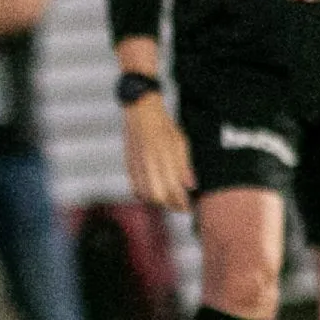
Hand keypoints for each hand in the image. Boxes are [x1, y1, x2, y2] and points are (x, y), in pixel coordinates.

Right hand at [122, 95, 194, 211]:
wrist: (141, 111)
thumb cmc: (164, 126)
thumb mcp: (181, 142)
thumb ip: (184, 166)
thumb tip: (191, 186)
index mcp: (164, 156)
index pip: (173, 188)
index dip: (182, 202)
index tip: (189, 207)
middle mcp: (149, 163)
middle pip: (159, 196)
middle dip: (171, 205)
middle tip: (180, 206)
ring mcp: (137, 165)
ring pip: (146, 195)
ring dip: (158, 202)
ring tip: (169, 200)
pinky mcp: (129, 165)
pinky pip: (135, 188)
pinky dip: (145, 195)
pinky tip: (154, 192)